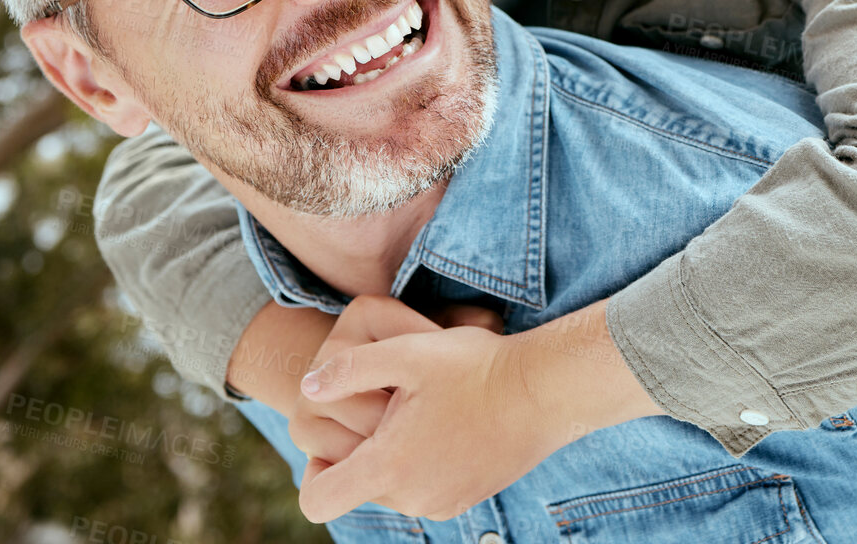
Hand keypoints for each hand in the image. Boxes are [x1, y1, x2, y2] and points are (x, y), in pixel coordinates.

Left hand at [295, 298, 661, 523]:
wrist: (549, 389)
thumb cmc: (477, 367)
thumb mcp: (408, 353)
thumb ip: (350, 368)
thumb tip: (308, 385)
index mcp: (390, 467)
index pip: (318, 501)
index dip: (313, 472)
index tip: (335, 436)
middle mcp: (414, 498)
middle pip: (359, 489)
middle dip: (364, 451)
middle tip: (392, 405)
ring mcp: (444, 503)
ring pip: (395, 488)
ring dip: (397, 456)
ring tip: (426, 410)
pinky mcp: (468, 498)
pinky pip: (427, 488)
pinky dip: (426, 462)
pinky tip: (451, 422)